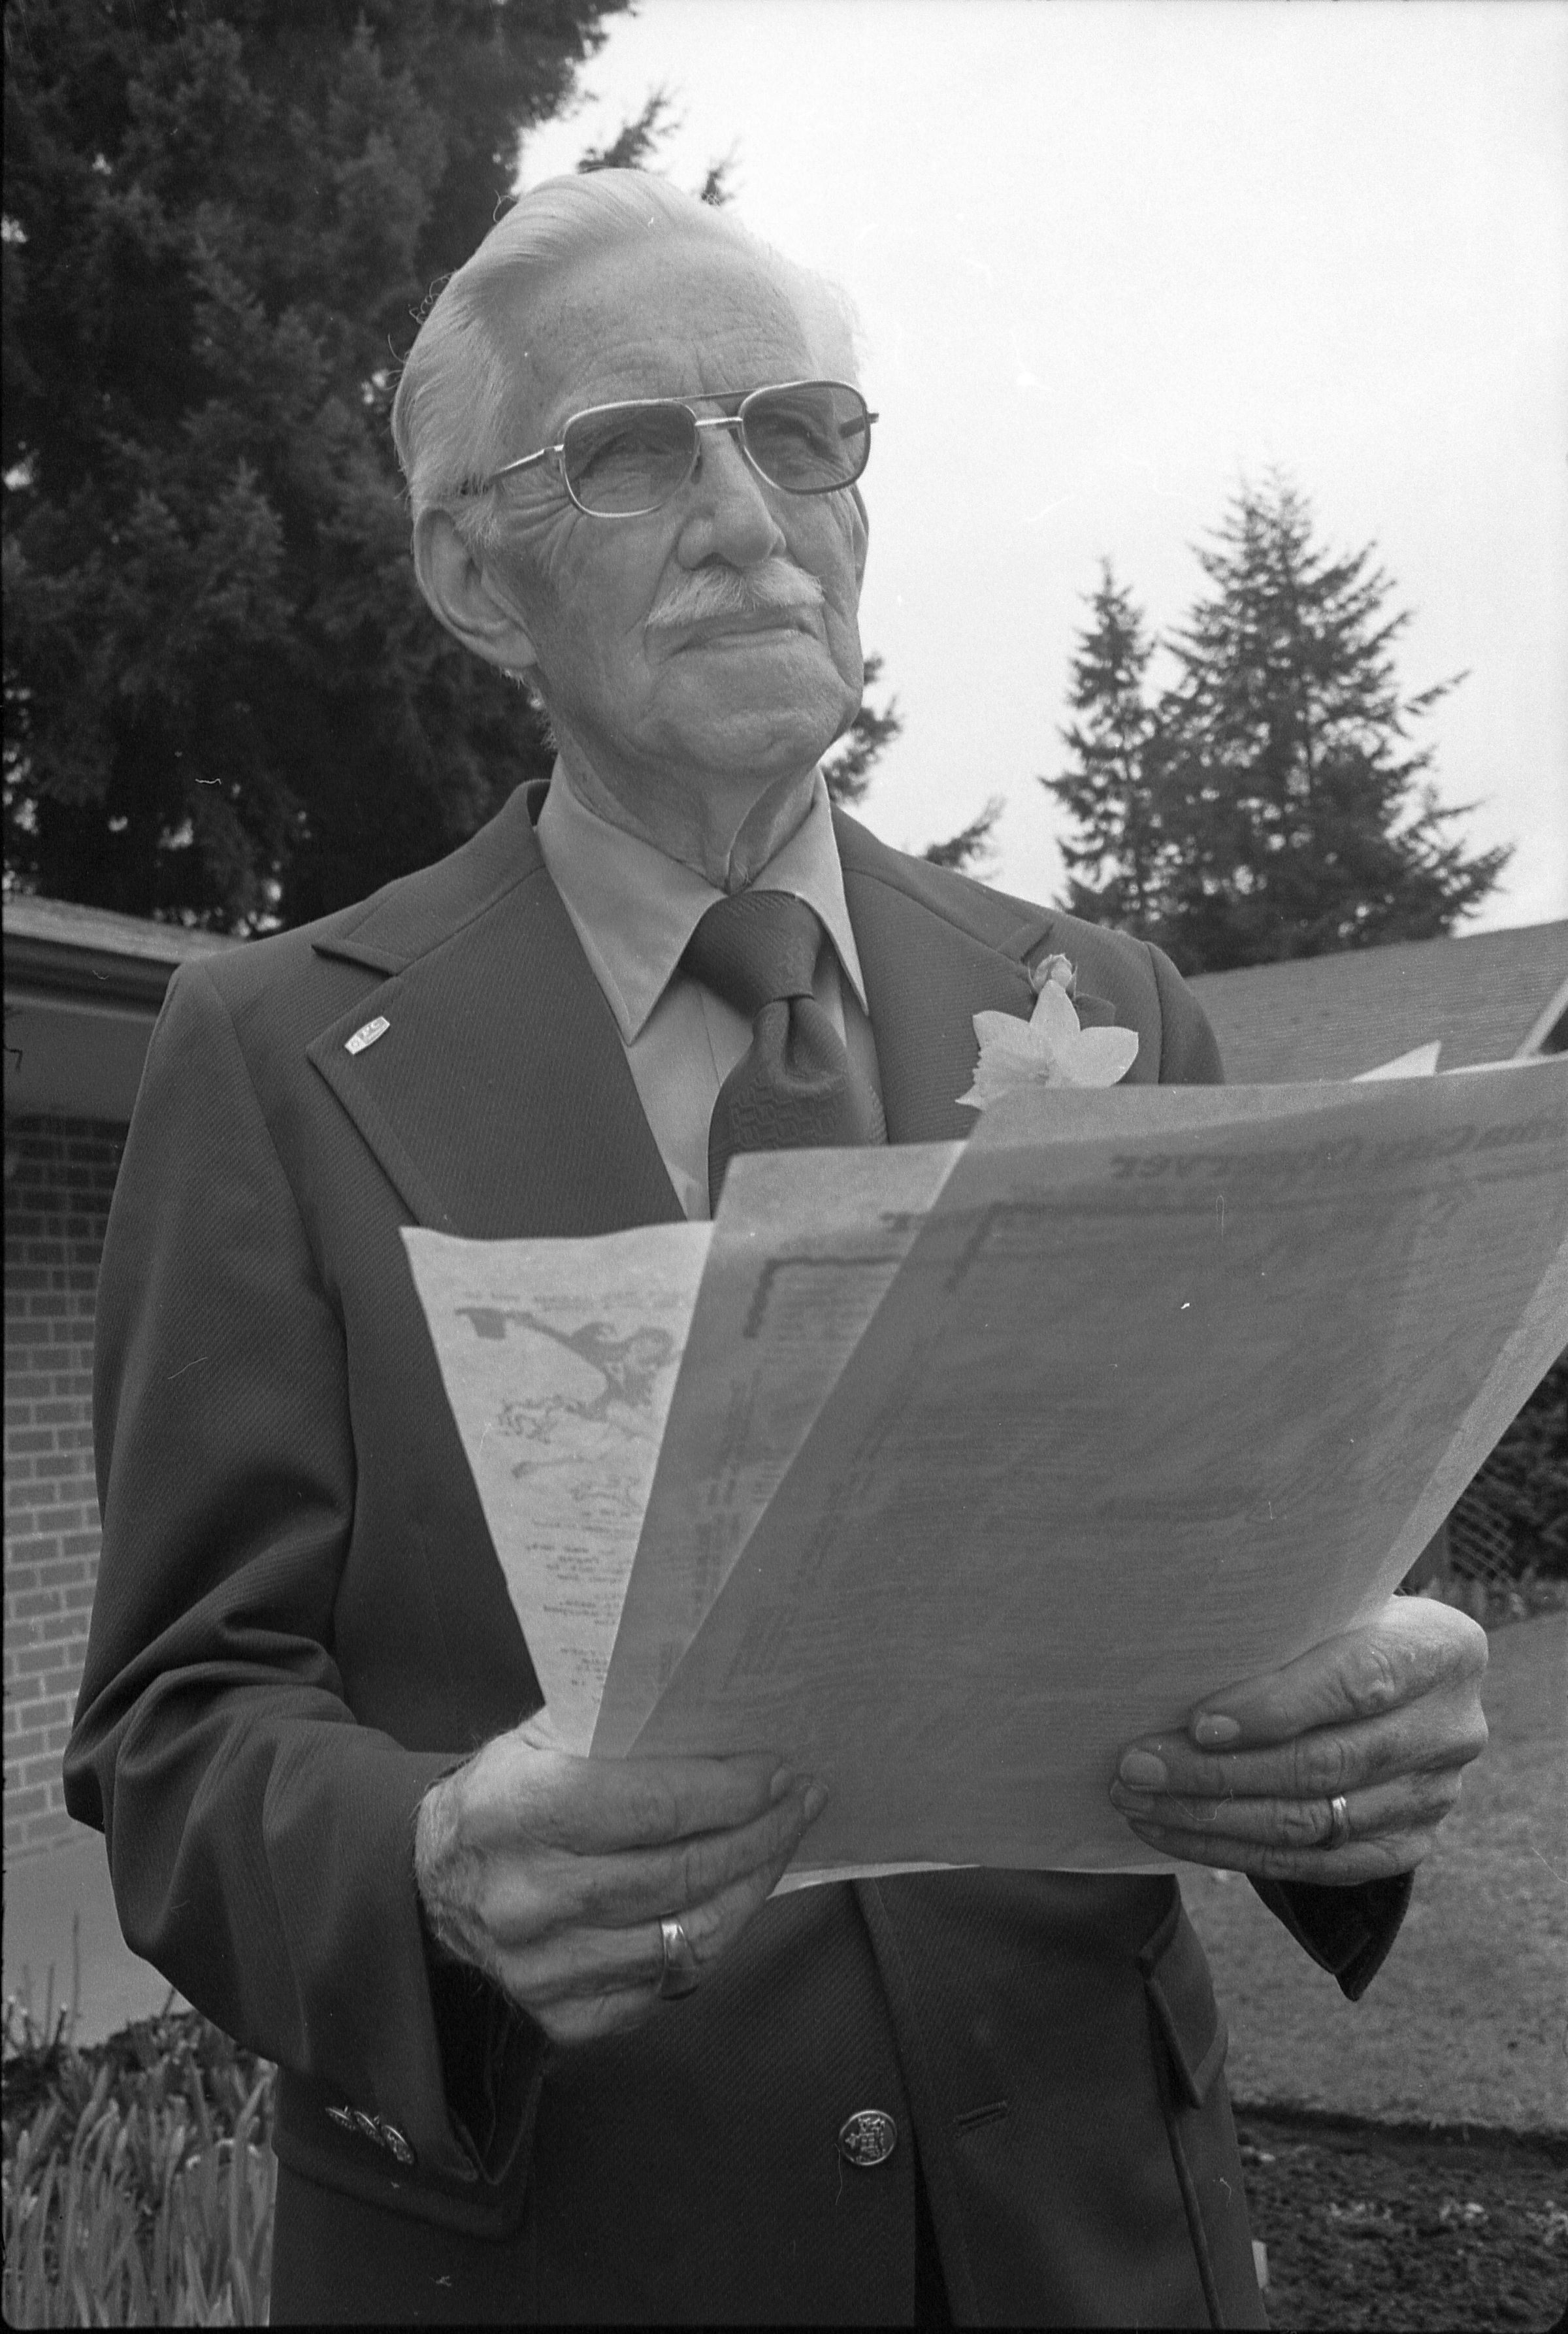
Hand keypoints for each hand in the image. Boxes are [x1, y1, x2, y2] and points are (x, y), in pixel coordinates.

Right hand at [414, 1712, 825, 2044]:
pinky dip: (713, 1937)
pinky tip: (736, 1897)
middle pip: (680, 1873)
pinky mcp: (563, 2017)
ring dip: (752, 1886)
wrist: (424, 1888)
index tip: (778, 1771)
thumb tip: (716, 1713)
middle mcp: (529, 1899)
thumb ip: (613, 1726)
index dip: (728, 1791)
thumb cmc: (499, 1799)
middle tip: (800, 1800)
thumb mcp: (537, 1740)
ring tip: (783, 1841)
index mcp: (518, 1813)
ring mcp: (546, 1970)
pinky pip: (667, 1982)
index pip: (651, 1806)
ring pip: (687, 1936)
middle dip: (758, 1833)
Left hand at [1108, 1596, 1487, 1884]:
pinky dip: (1234, 1852)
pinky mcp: (1407, 1847)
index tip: (1198, 1723)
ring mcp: (1435, 1797)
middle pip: (1325, 1764)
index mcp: (1442, 1649)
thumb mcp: (1329, 1605)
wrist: (1392, 1678)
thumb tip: (1172, 1654)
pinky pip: (1313, 1865)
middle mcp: (1453, 1729)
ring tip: (1138, 1801)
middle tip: (1137, 1767)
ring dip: (1212, 1818)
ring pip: (1312, 1823)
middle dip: (1218, 1772)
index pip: (1358, 1681)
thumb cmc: (1336, 1624)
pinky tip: (1173, 1833)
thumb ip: (1282, 1625)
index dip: (1277, 1706)